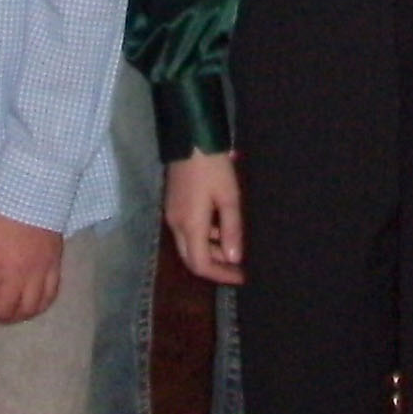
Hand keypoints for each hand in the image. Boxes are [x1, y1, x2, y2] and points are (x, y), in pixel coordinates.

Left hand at [0, 204, 65, 323]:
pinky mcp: (55, 265)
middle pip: (6, 310)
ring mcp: (39, 272)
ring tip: (8, 308)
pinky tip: (31, 303)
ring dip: (16, 315)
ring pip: (29, 309)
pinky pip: (50, 296)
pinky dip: (39, 306)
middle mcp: (18, 275)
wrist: (34, 186)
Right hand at [163, 152, 245, 284]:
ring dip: (210, 249)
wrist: (190, 138)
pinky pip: (186, 230)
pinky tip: (220, 227)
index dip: (220, 275)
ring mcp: (172, 214)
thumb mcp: (229, 197)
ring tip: (234, 245)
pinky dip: (203, 235)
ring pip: (188, 244)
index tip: (241, 275)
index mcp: (190, 225)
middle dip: (214, 266)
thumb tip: (233, 259)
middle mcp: (176, 224)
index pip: (200, 264)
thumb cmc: (213, 167)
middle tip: (237, 266)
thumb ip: (231, 229)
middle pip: (191, 258)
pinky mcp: (172, 204)